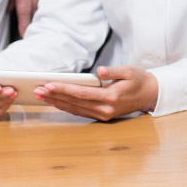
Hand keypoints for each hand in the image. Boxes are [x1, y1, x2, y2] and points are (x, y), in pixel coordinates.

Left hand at [9, 0, 62, 36]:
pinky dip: (57, 2)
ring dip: (47, 14)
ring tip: (49, 26)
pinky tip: (58, 9)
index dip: (24, 25)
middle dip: (36, 23)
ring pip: (48, 3)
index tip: (25, 35)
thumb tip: (8, 6)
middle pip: (36, 10)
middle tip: (37, 36)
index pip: (23, 10)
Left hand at [33, 65, 158, 120]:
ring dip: (57, 102)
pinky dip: (66, 107)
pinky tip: (55, 101)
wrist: (149, 94)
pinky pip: (80, 111)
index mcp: (111, 97)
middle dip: (54, 96)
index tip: (49, 85)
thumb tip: (98, 71)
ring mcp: (103, 114)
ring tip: (41, 96)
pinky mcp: (102, 116)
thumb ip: (113, 71)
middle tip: (37, 90)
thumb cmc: (139, 79)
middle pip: (75, 102)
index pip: (82, 93)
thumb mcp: (129, 70)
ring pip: (75, 109)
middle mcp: (105, 109)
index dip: (64, 89)